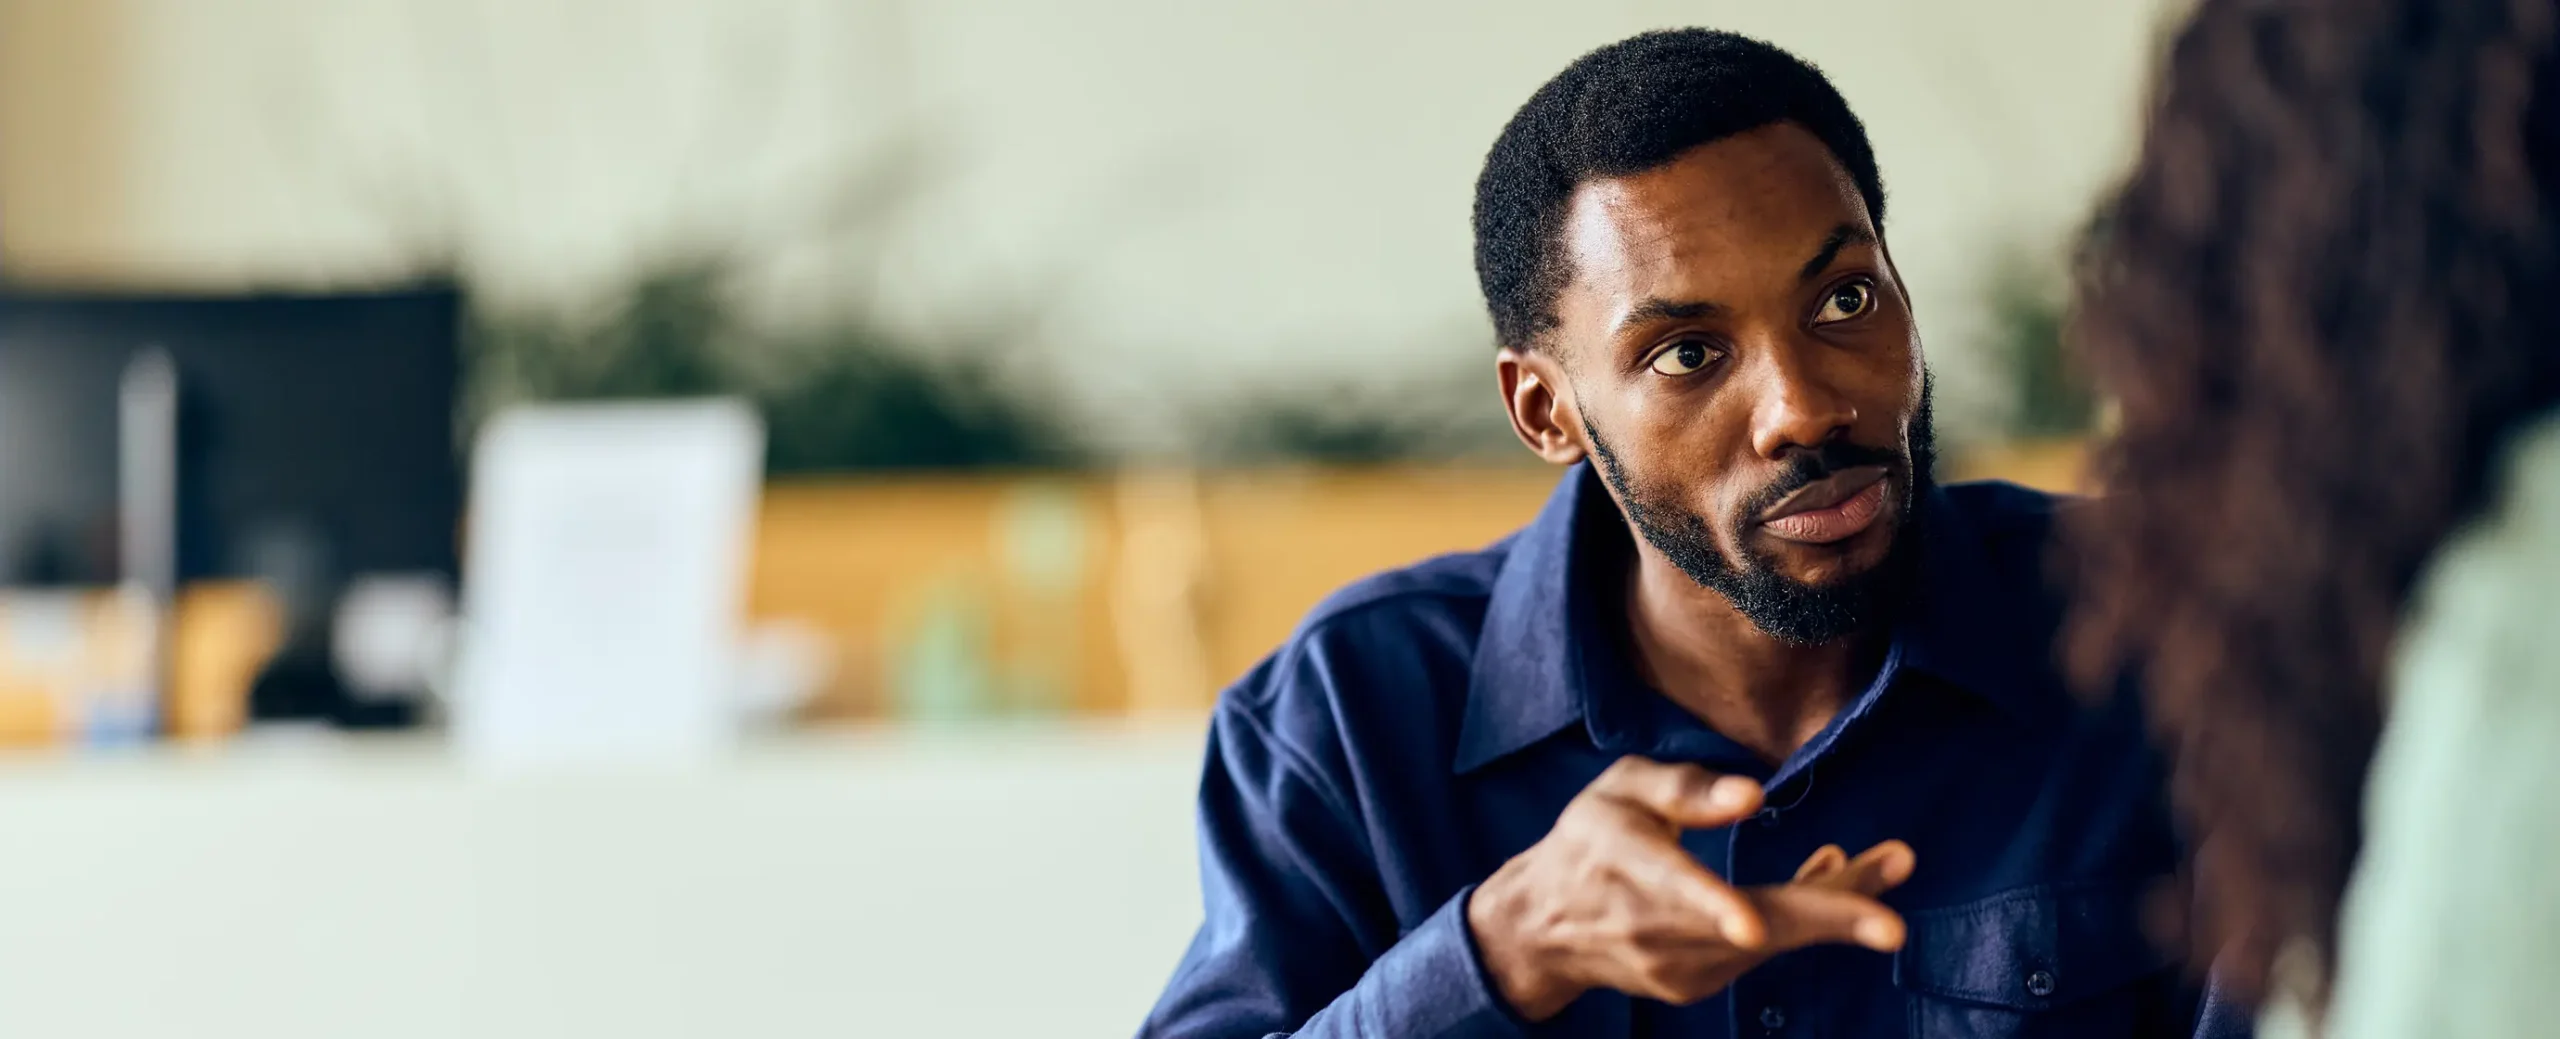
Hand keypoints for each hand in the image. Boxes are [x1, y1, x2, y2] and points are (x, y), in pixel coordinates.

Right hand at [1465, 756, 1915, 1020]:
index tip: (1751, 927)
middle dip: (1828, 917)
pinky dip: (1800, 919)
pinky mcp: (1693, 986)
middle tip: (1893, 909)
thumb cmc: (1589, 841)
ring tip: (1890, 861)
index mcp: (1627, 865)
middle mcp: (1652, 927)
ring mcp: (1674, 967)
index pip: (1673, 888)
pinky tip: (1826, 882)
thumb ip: (1686, 787)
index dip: (1714, 906)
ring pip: (1772, 940)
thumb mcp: (1622, 790)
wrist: (1542, 927)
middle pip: (1753, 926)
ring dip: (1835, 905)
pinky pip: (1762, 952)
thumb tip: (1754, 795)